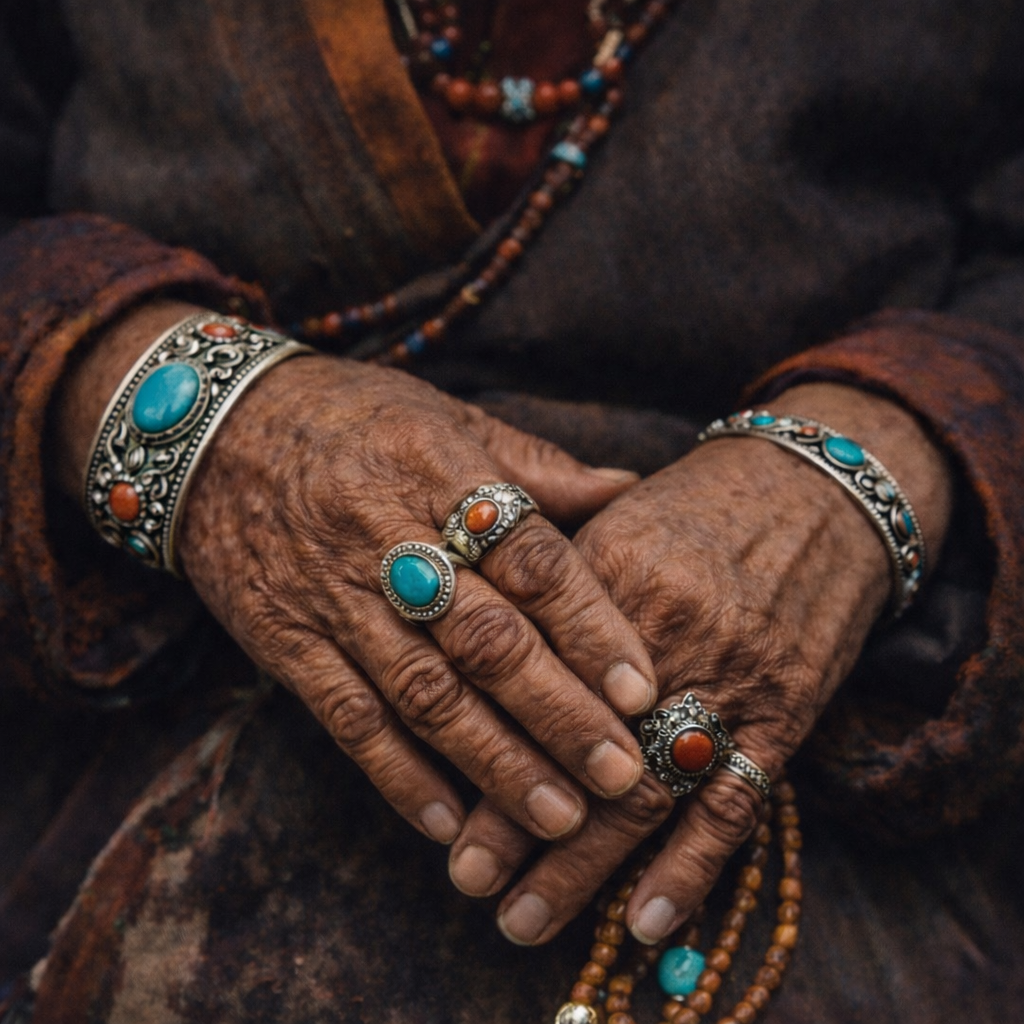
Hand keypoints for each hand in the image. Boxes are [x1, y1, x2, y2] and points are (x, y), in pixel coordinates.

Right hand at [53, 301, 659, 848]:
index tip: (642, 689)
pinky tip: (451, 822)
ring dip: (494, 762)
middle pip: (484, 639)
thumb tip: (628, 488)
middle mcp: (388, 537)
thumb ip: (535, 464)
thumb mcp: (443, 416)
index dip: (588, 624)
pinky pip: (346, 718)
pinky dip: (399, 775)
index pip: (529, 556)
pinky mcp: (286, 642)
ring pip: (423, 692)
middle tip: (621, 775)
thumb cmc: (349, 418)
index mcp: (439, 470)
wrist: (209, 433)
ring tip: (559, 816)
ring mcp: (332, 597)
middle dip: (557, 714)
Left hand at [446, 384, 952, 944]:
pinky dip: (690, 869)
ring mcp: (728, 680)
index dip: (485, 750)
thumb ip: (549, 583)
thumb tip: (475, 637)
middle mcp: (663, 637)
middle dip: (520, 826)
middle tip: (470, 881)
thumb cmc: (699, 506)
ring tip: (527, 918)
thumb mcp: (613, 519)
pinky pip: (734, 802)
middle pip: (581, 750)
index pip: (533, 683)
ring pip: (647, 791)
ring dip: (585, 867)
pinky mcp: (785, 713)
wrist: (818, 491)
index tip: (444, 809)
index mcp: (605, 580)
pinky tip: (642, 920)